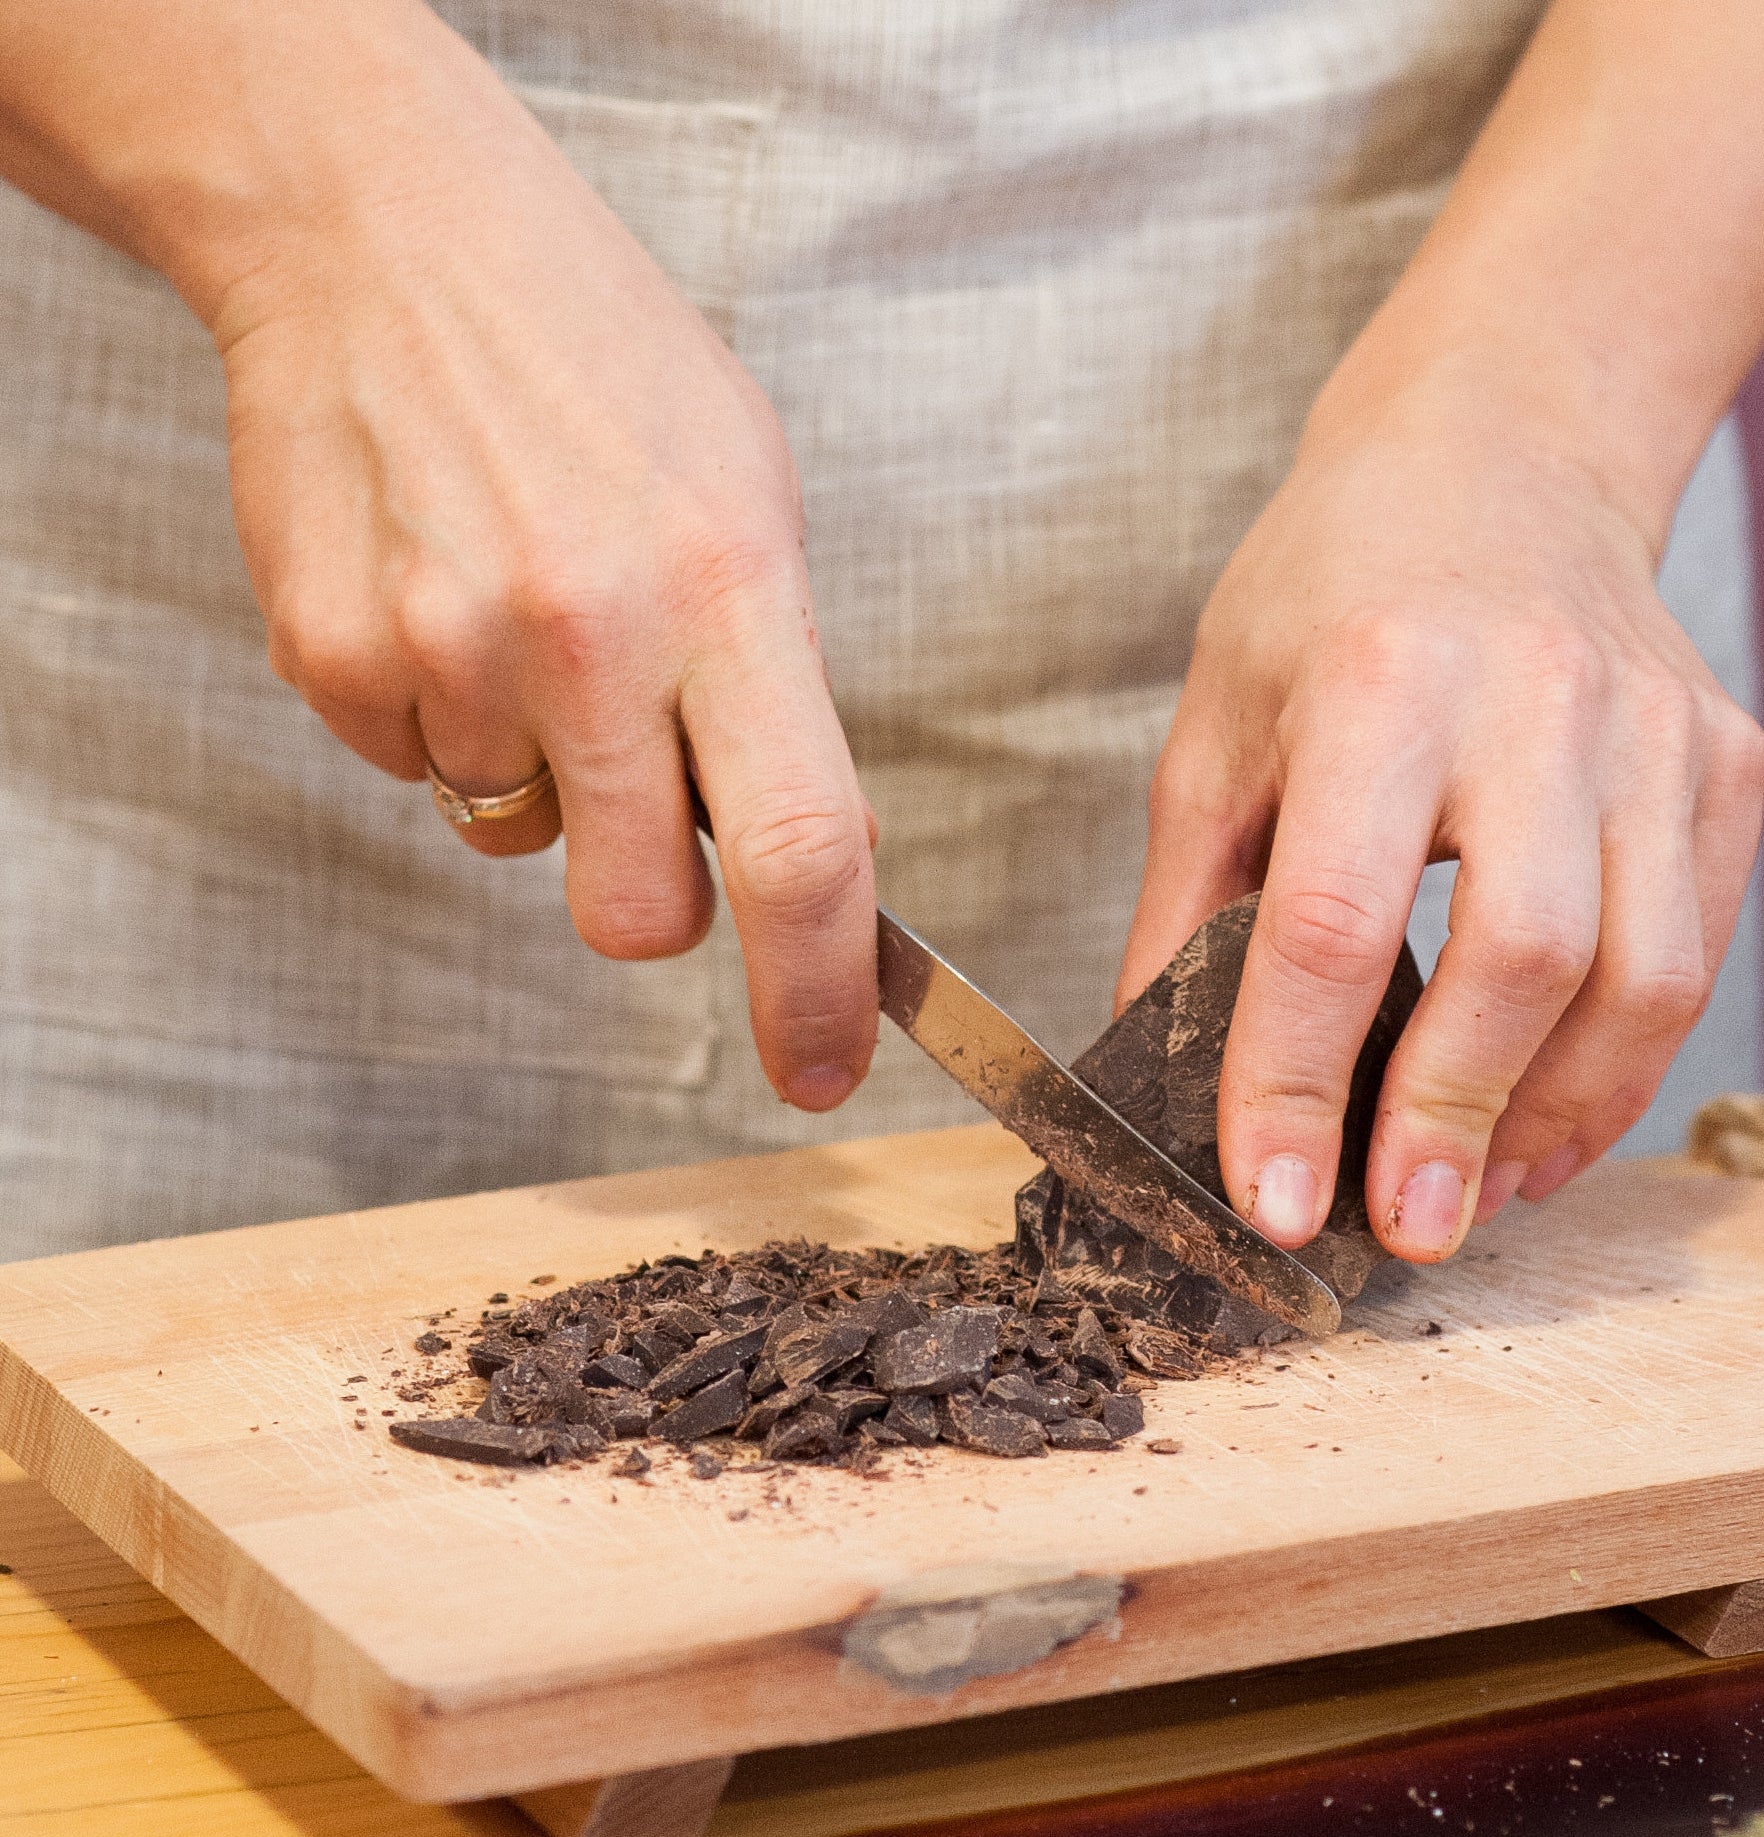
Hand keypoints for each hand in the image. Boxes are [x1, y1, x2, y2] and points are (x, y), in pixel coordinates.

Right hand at [200, 13, 875, 1109]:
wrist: (391, 238)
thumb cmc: (598, 367)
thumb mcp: (750, 499)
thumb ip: (778, 685)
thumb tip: (810, 852)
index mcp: (730, 591)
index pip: (804, 847)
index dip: (821, 991)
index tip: (824, 1068)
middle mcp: (593, 634)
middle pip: (639, 914)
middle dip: (651, 901)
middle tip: (639, 791)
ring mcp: (451, 646)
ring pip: (512, 837)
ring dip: (534, 768)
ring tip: (529, 615)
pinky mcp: (335, 653)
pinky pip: (413, 771)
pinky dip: (441, 719)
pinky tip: (446, 597)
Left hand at [1118, 366, 1763, 1263]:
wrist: (1502, 457)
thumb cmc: (1334, 590)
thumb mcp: (1218, 724)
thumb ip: (1188, 904)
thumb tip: (1156, 1077)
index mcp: (1379, 684)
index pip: (1333, 927)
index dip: (1297, 1087)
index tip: (1278, 1206)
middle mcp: (1537, 702)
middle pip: (1520, 965)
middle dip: (1452, 1126)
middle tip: (1401, 1232)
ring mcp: (1655, 734)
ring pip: (1641, 981)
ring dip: (1554, 1120)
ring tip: (1476, 1192)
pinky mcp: (1727, 763)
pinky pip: (1696, 955)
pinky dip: (1623, 1068)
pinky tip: (1547, 1120)